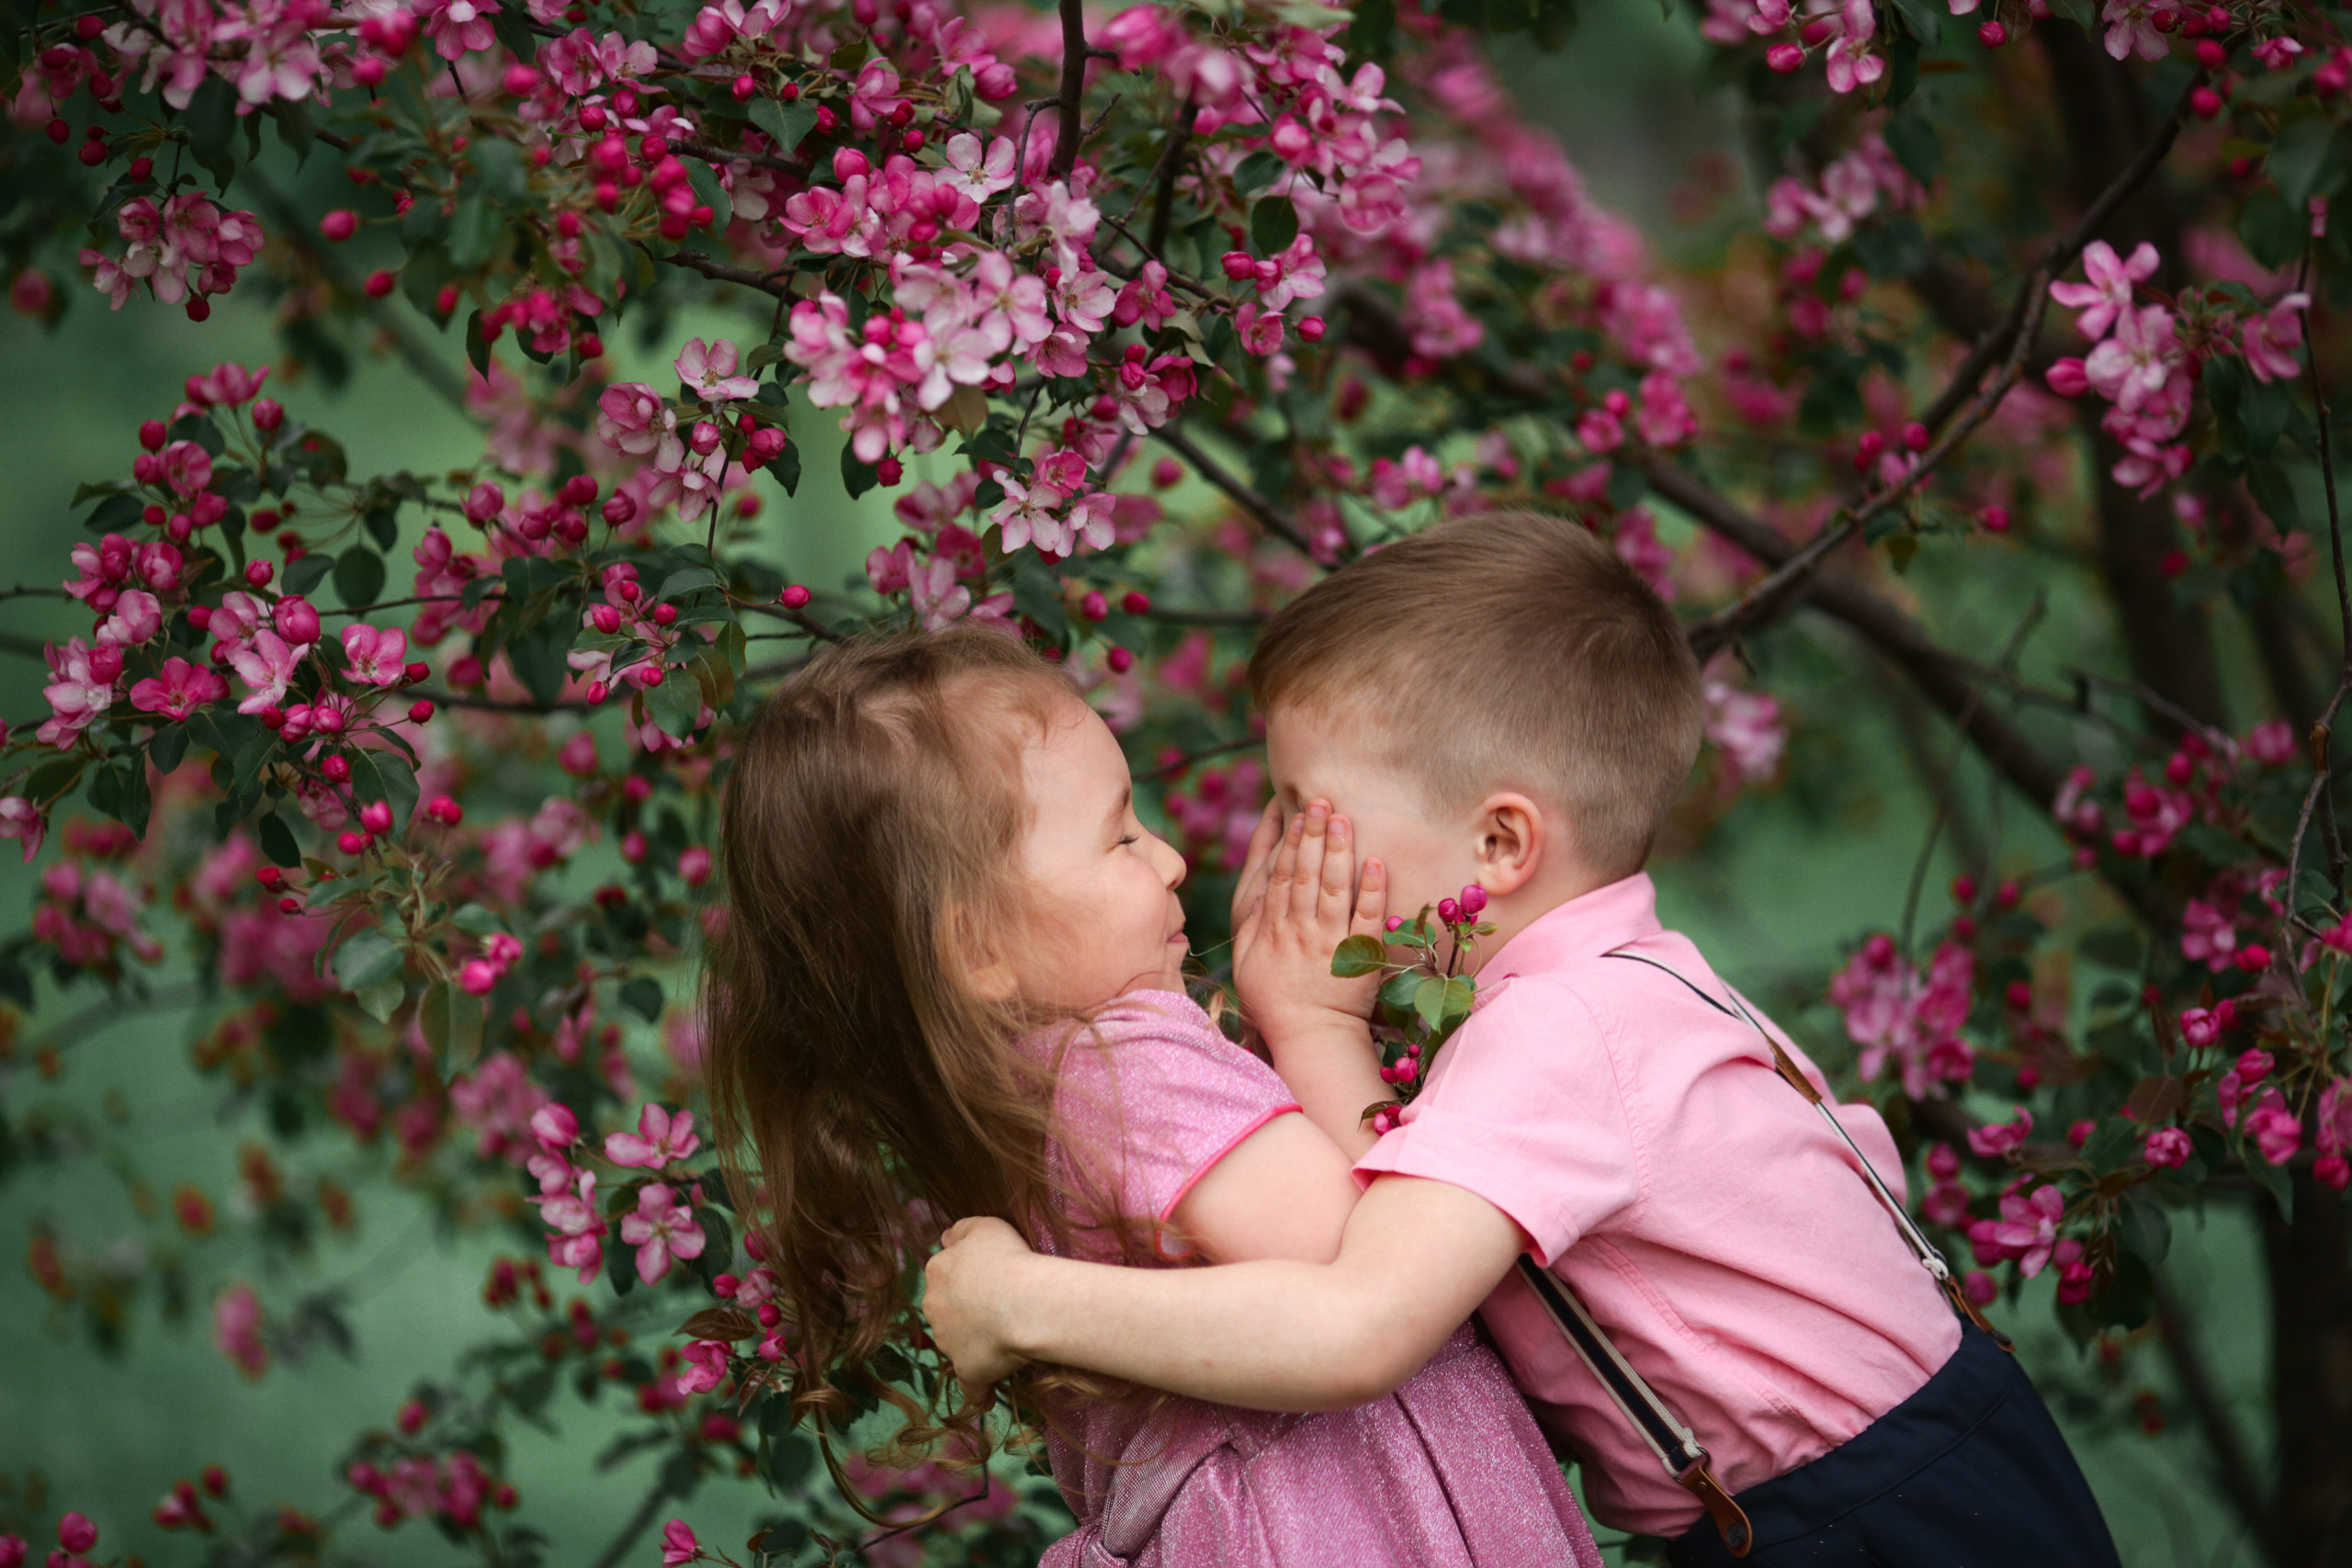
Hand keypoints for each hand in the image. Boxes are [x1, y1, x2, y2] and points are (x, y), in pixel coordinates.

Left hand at [922, 1216, 1038, 1392]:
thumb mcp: (983, 1226)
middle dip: (965, 1311)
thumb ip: (961, 1230)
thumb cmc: (1006, 1259)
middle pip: (947, 1309)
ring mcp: (948, 1342)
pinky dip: (978, 1393)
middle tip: (999, 1308)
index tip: (990, 1279)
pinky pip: (971, 1387)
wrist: (1021, 1304)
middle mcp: (935, 1307)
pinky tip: (987, 1400)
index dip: (968, 1276)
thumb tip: (944, 1238)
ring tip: (1006, 1343)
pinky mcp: (968, 1371)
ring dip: (974, 1344)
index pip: (945, 1273)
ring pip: (958, 1344)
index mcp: (938, 1272)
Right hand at [1233, 801, 1388, 1049]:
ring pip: (1333, 889)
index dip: (1289, 842)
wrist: (1309, 1038)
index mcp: (1274, 929)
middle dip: (1313, 835)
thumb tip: (1260, 894)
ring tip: (1343, 818)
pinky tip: (1375, 863)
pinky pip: (1367, 919)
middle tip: (1321, 800)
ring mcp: (1330, 942)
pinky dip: (1371, 890)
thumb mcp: (1247, 964)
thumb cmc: (1275, 1003)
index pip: (1281, 876)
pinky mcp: (1359, 957)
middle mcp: (1301, 930)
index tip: (1296, 813)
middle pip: (1306, 874)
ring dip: (1338, 851)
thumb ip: (1252, 927)